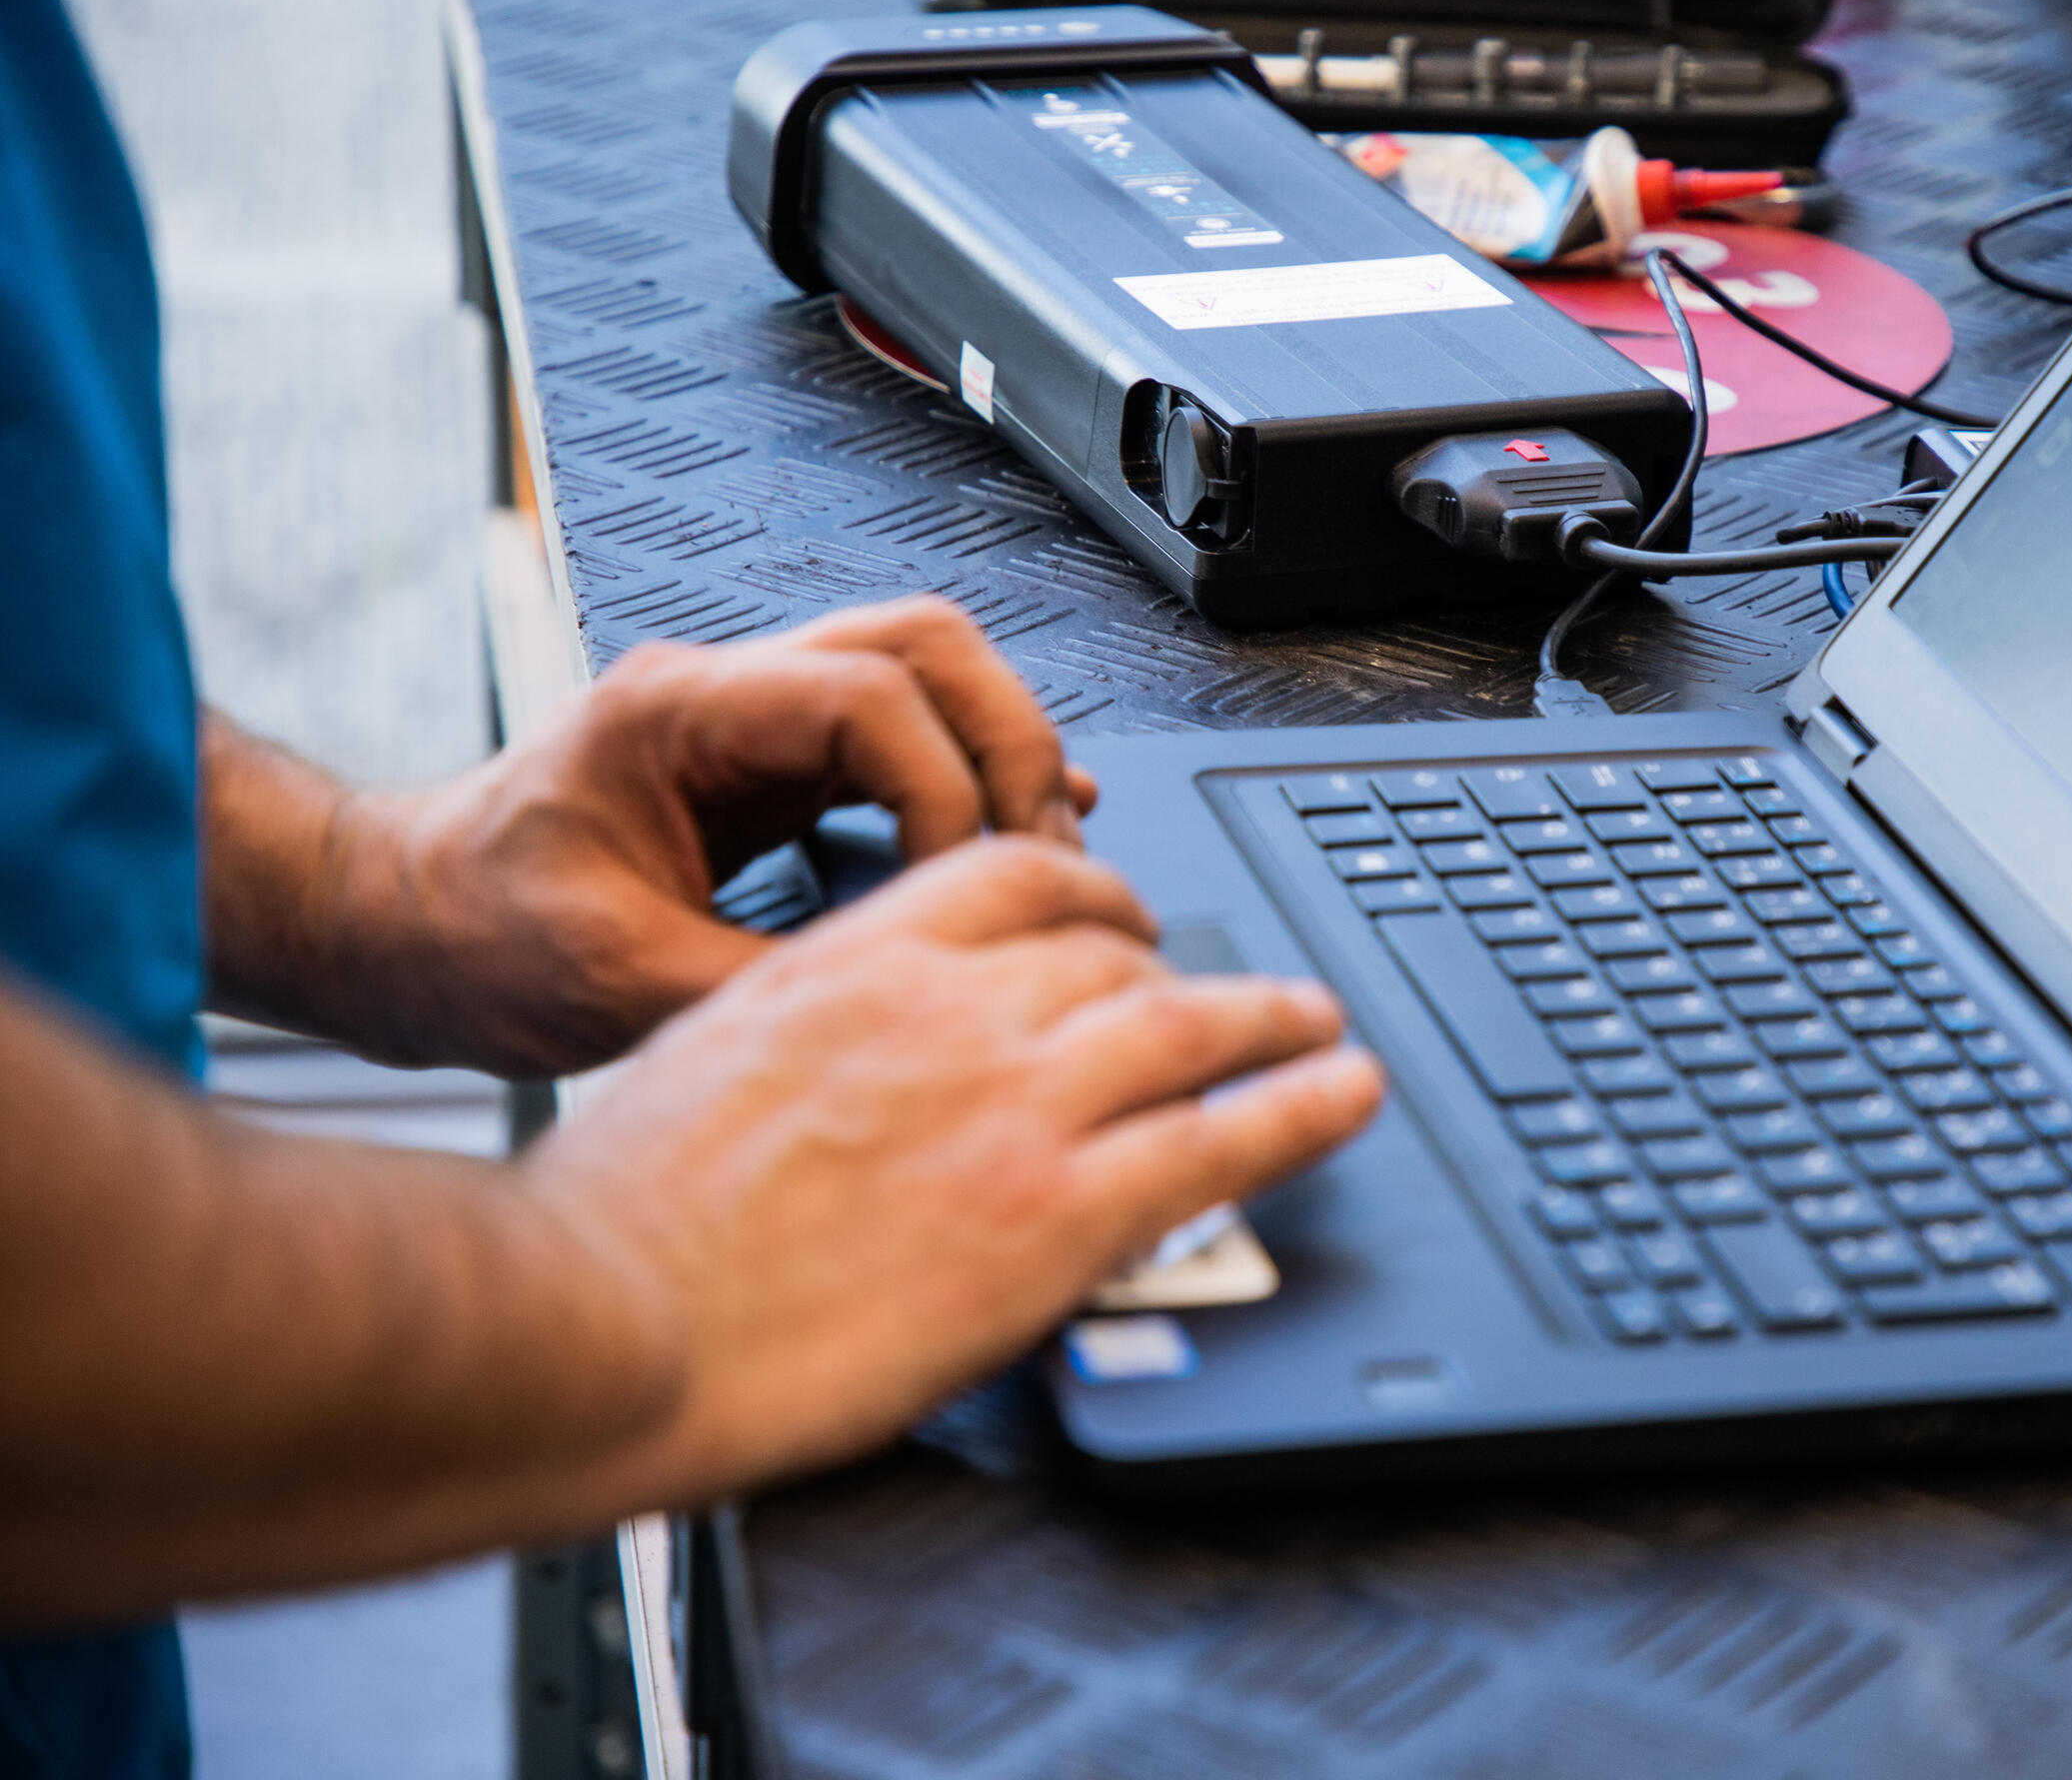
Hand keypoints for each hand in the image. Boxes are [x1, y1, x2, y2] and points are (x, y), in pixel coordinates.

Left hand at [232, 596, 1093, 1074]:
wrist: (403, 928)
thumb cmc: (472, 937)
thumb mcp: (614, 982)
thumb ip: (763, 984)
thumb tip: (902, 998)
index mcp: (678, 708)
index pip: (872, 692)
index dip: (950, 787)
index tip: (967, 885)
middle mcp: (727, 690)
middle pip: (926, 643)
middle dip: (1010, 742)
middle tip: (1048, 852)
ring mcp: (757, 720)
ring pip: (931, 674)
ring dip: (1003, 755)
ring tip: (1041, 859)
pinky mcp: (776, 767)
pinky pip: (907, 736)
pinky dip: (975, 776)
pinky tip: (1025, 832)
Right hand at [524, 835, 1384, 1496]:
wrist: (597, 1320)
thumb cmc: (613, 1224)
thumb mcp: (701, 1069)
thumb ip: (797, 1043)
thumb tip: (839, 1069)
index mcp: (853, 963)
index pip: (1015, 879)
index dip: (1090, 892)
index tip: (1115, 914)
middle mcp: (948, 1010)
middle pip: (1110, 951)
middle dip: (1172, 967)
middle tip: (1211, 991)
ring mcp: (1014, 1107)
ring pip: (1185, 1026)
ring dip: (1268, 1017)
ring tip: (1315, 1022)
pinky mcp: (1056, 1216)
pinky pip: (1219, 1141)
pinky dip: (1302, 1109)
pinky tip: (1346, 1093)